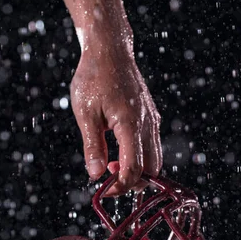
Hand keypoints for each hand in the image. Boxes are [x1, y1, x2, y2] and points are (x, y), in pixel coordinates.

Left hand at [70, 42, 161, 194]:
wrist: (110, 50)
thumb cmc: (94, 77)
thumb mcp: (85, 113)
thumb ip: (93, 146)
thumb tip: (96, 175)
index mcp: (131, 124)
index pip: (134, 169)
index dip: (120, 186)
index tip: (104, 189)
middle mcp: (147, 124)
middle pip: (152, 170)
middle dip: (132, 182)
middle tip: (108, 179)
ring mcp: (152, 121)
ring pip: (155, 160)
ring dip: (137, 170)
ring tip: (111, 163)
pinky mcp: (151, 117)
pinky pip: (152, 146)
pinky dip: (139, 157)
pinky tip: (119, 151)